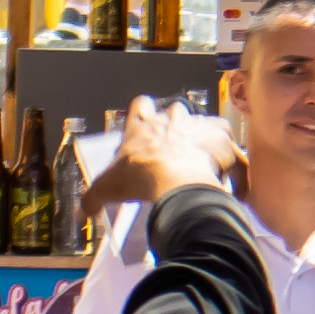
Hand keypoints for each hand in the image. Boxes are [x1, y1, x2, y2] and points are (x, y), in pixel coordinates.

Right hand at [101, 95, 231, 209]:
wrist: (176, 180)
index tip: (144, 126)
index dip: (143, 112)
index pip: (140, 104)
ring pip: (203, 122)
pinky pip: (228, 141)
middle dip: (176, 126)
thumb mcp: (107, 188)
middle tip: (175, 149)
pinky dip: (230, 154)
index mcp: (142, 124)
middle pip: (174, 110)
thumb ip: (93, 197)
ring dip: (203, 138)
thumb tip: (85, 209)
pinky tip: (227, 172)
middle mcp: (170, 119)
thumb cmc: (141, 176)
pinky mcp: (219, 136)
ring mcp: (196, 124)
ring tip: (202, 160)